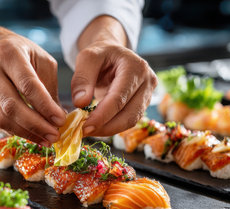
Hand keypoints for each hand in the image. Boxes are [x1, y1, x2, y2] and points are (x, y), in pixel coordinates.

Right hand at [0, 17, 65, 145]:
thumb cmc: (25, 54)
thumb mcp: (43, 62)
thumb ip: (50, 89)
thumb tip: (58, 118)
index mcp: (10, 54)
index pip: (28, 85)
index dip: (45, 106)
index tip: (60, 120)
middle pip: (12, 105)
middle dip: (35, 125)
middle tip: (54, 136)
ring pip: (2, 118)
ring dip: (26, 133)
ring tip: (46, 140)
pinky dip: (17, 132)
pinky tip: (33, 136)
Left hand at [71, 16, 157, 136]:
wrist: (113, 54)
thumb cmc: (100, 55)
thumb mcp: (87, 58)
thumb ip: (82, 79)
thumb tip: (81, 103)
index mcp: (135, 67)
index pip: (119, 97)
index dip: (102, 115)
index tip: (84, 126)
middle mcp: (147, 81)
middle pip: (130, 114)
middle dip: (106, 127)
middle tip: (84, 132)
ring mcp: (148, 94)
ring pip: (131, 120)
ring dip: (109, 129)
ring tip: (89, 130)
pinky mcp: (143, 104)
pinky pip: (129, 120)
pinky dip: (112, 127)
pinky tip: (97, 127)